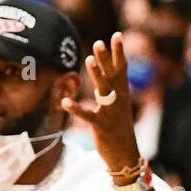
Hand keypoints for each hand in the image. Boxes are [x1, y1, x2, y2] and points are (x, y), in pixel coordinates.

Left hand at [62, 33, 141, 178]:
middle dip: (106, 58)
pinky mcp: (101, 127)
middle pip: (112, 75)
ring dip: (96, 74)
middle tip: (99, 42)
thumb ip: (113, 88)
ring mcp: (111, 113)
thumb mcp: (119, 105)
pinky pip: (88, 116)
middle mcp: (119, 100)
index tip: (116, 34)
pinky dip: (76, 109)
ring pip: (104, 90)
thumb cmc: (119, 128)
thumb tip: (105, 70)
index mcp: (123, 94)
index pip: (122, 68)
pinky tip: (65, 101)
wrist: (126, 156)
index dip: (119, 51)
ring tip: (88, 59)